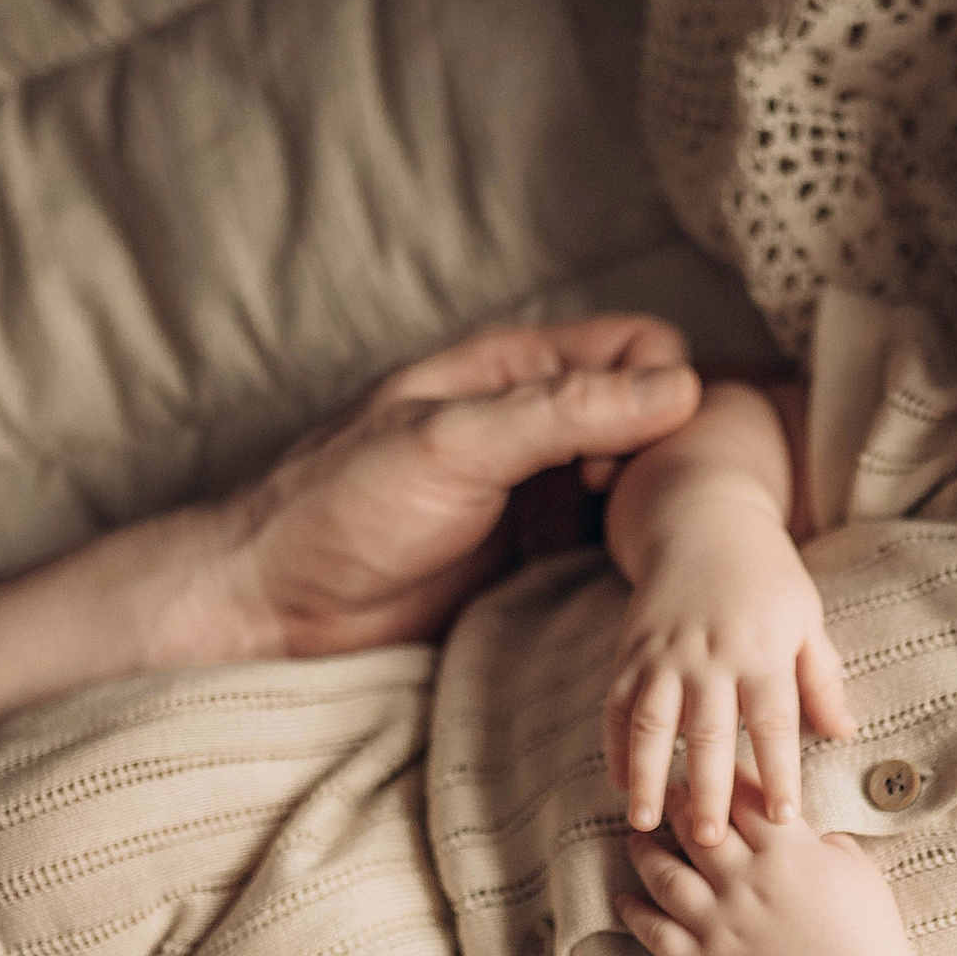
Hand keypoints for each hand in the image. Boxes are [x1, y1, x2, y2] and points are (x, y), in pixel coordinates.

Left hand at [184, 316, 702, 662]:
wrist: (277, 608)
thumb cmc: (341, 508)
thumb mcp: (453, 444)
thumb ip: (562, 413)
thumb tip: (678, 389)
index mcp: (513, 368)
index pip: (640, 347)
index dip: (655, 393)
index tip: (612, 460)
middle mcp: (537, 422)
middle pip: (653, 416)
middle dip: (663, 457)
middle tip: (612, 512)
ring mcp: (540, 490)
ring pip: (641, 481)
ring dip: (651, 511)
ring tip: (621, 553)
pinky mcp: (537, 554)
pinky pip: (612, 543)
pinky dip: (630, 556)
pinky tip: (613, 582)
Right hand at [606, 469, 854, 841]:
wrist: (704, 522)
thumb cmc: (767, 576)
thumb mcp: (806, 619)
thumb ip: (823, 678)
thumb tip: (845, 733)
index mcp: (763, 652)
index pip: (774, 724)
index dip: (779, 773)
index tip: (784, 820)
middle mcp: (711, 656)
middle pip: (710, 733)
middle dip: (710, 790)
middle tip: (710, 841)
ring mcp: (665, 654)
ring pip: (652, 725)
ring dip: (648, 777)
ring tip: (646, 824)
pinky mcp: (631, 651)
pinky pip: (618, 706)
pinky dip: (616, 746)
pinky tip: (622, 784)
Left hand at [616, 780, 909, 955]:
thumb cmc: (870, 937)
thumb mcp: (859, 872)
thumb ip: (826, 842)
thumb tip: (805, 830)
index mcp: (788, 852)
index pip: (743, 795)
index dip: (726, 775)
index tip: (715, 766)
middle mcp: (746, 882)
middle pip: (695, 826)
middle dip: (677, 802)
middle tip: (668, 793)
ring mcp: (722, 924)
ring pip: (664, 874)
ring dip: (644, 851)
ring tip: (636, 838)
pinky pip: (657, 935)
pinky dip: (634, 914)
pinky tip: (623, 899)